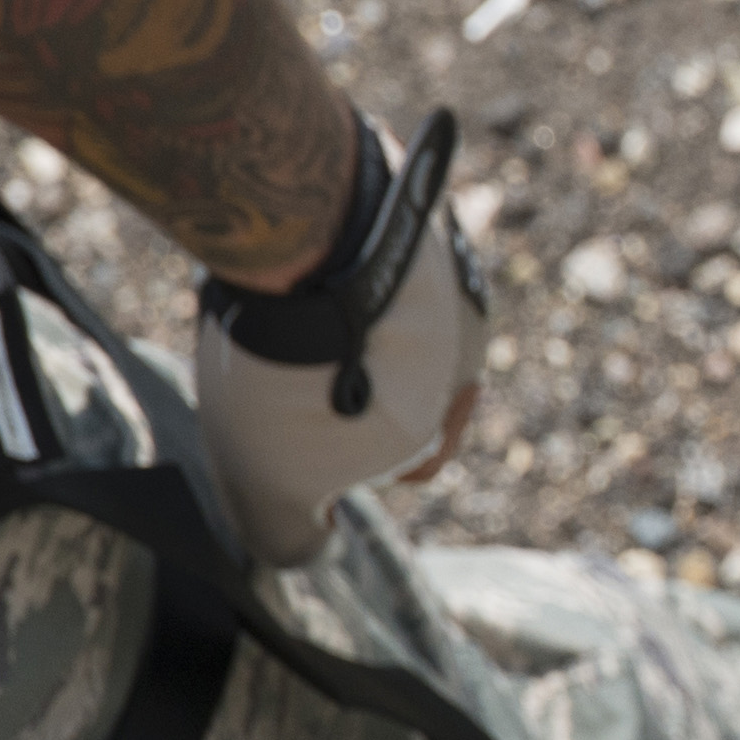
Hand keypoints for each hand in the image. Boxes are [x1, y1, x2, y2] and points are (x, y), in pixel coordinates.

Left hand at [193, 104, 488, 564]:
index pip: (421, 449)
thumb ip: (294, 536)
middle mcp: (468, 322)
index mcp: (455, 394)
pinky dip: (329, 252)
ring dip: (337, 309)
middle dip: (345, 376)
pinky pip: (366, 237)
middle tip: (277, 369)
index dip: (355, 458)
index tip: (302, 442)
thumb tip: (304, 550)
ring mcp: (443, 249)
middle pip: (405, 369)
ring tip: (270, 307)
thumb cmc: (291, 368)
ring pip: (387, 299)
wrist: (296, 226)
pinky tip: (275, 258)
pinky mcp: (405, 188)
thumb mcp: (274, 489)